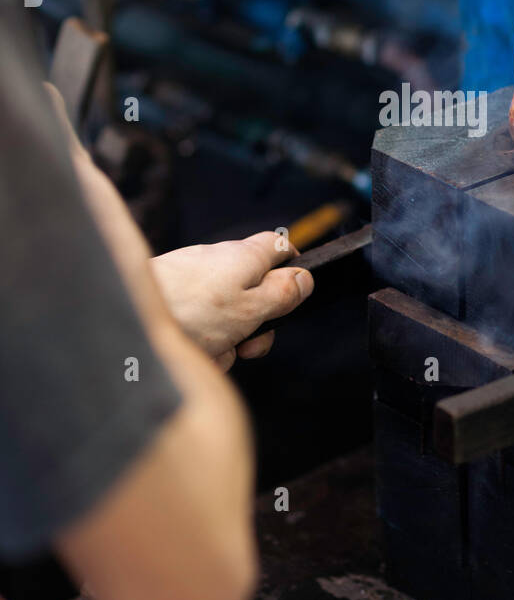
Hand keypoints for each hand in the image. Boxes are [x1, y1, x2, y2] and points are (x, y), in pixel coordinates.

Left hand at [151, 233, 314, 370]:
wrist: (123, 314)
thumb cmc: (187, 311)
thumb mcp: (251, 309)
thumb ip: (282, 294)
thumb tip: (305, 278)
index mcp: (245, 257)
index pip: (279, 246)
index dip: (292, 269)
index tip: (291, 296)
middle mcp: (218, 260)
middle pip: (252, 292)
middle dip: (253, 326)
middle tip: (245, 345)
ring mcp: (192, 278)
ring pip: (224, 316)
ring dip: (223, 342)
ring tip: (207, 352)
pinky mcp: (169, 297)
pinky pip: (196, 325)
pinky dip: (196, 343)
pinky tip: (185, 354)